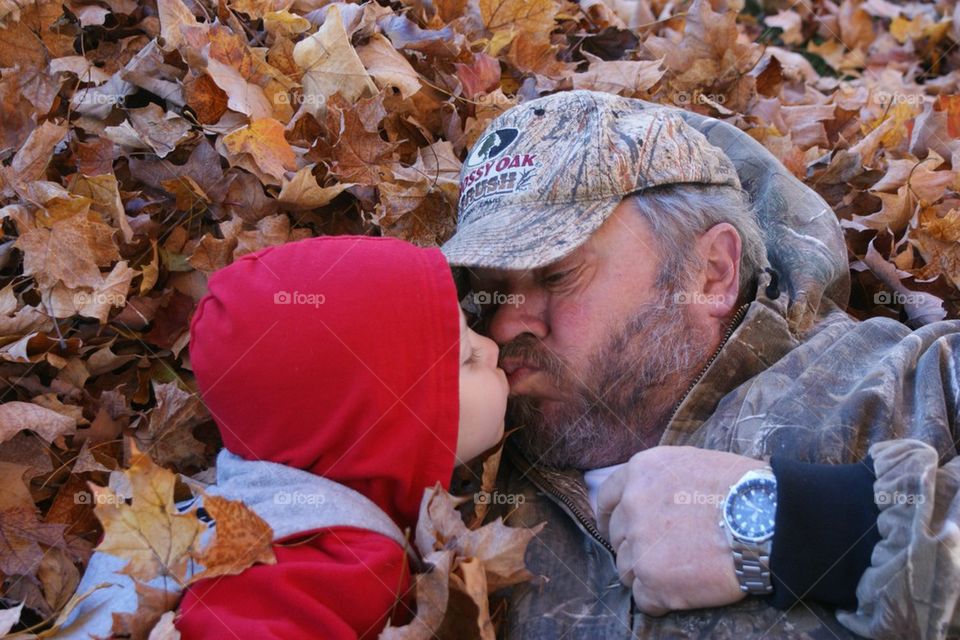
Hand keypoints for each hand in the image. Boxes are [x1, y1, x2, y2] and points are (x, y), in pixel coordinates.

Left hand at [596, 446, 766, 615]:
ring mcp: (640, 545)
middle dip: (635, 546)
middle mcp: (632, 506)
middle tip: (662, 553)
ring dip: (647, 573)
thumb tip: (648, 494)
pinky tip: (683, 590)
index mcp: (639, 473)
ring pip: (627, 569)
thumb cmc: (740, 487)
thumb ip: (658, 478)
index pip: (606, 499)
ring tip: (680, 571)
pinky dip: (660, 599)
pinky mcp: (655, 582)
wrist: (767, 519)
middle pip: (617, 537)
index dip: (612, 517)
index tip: (617, 529)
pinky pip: (644, 599)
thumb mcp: (690, 462)